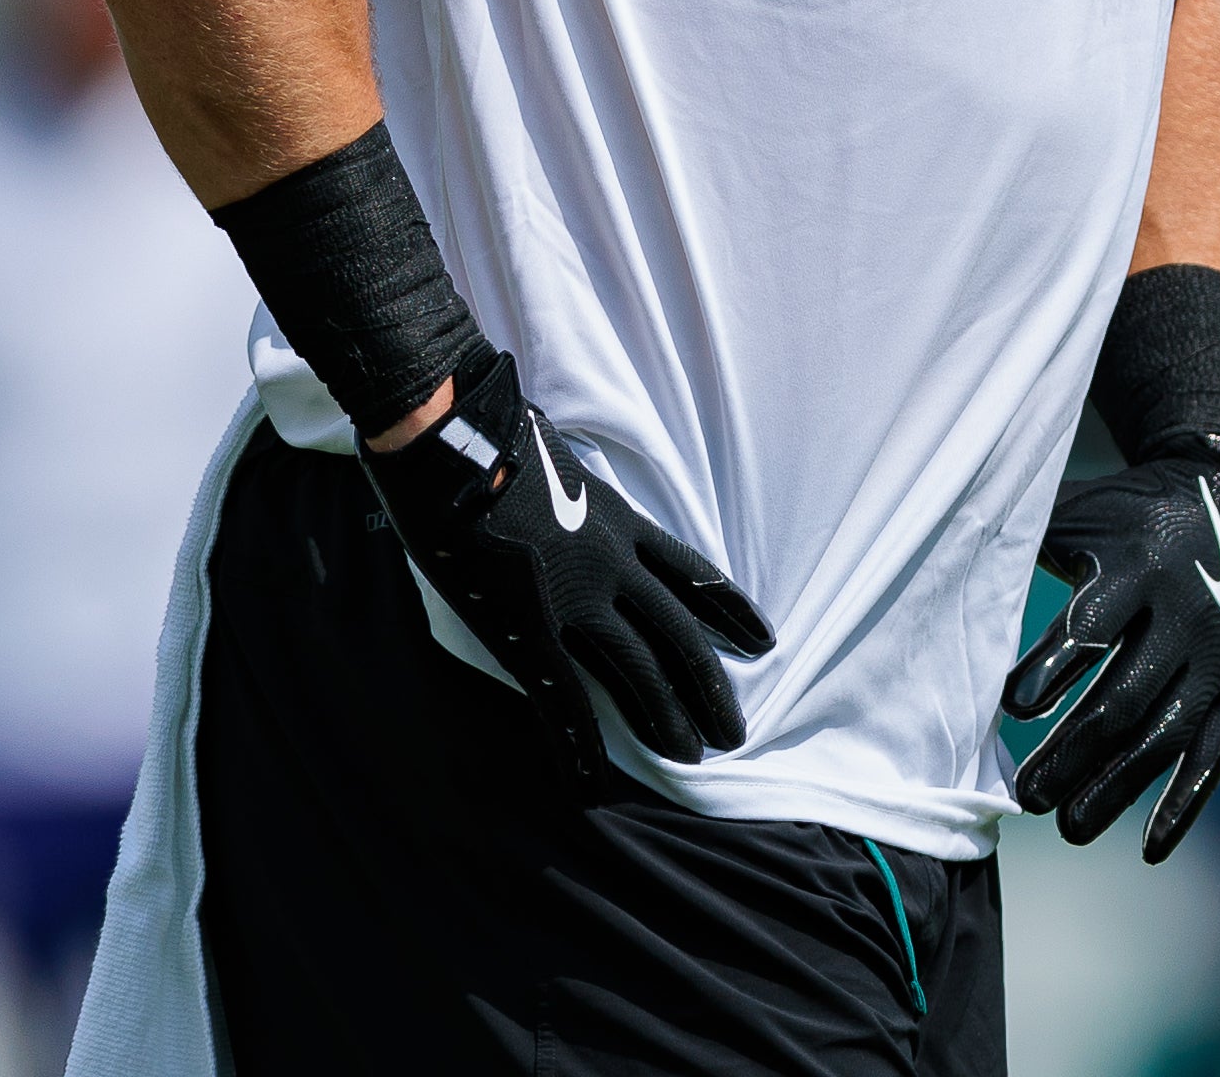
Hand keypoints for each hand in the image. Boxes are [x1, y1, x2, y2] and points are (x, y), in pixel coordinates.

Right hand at [360, 359, 773, 785]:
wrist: (453, 442)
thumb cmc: (492, 435)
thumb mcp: (557, 458)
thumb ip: (572, 490)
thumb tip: (567, 488)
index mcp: (619, 521)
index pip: (693, 573)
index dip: (731, 611)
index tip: (766, 642)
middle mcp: (612, 566)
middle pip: (679, 635)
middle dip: (710, 686)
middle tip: (737, 732)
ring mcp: (574, 602)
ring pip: (639, 673)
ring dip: (666, 721)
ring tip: (693, 758)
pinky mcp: (529, 632)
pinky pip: (564, 702)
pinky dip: (581, 748)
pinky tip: (593, 785)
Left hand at [1001, 447, 1219, 859]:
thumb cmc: (1134, 517)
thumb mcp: (1087, 513)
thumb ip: (1031, 543)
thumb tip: (953, 572)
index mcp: (1138, 570)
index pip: (1092, 628)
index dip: (1052, 669)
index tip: (1012, 707)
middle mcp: (1182, 618)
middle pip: (1126, 697)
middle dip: (1074, 751)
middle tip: (1026, 796)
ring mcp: (1213, 661)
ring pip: (1167, 736)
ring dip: (1118, 787)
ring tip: (1069, 827)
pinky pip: (1215, 755)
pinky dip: (1185, 804)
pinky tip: (1151, 849)